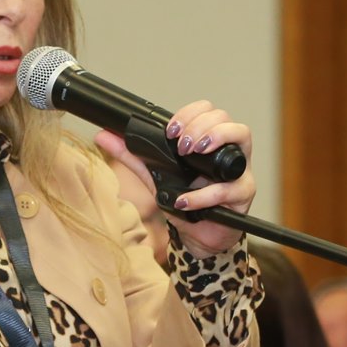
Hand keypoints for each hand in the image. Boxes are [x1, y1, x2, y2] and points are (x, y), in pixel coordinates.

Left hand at [93, 100, 256, 255]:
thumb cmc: (185, 202)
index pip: (208, 110)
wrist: (198, 236)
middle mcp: (228, 150)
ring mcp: (240, 169)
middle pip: (226, 116)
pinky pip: (229, 187)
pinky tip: (184, 200)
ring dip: (215, 138)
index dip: (190, 113)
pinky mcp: (243, 194)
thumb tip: (103, 136)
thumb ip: (133, 156)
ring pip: (242, 135)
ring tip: (190, 154)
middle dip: (200, 125)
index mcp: (209, 140)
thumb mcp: (155, 176)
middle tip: (180, 144)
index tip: (170, 130)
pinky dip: (204, 194)